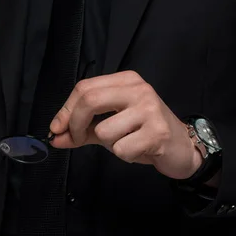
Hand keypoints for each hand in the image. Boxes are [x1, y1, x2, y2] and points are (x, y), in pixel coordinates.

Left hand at [49, 70, 201, 179]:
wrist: (181, 146)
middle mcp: (138, 89)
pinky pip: (121, 149)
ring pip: (104, 131)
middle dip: (75, 125)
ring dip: (108, 144)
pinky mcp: (157, 132)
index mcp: (125, 81)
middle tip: (76, 139)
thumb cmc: (142, 133)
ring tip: (126, 142)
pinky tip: (138, 149)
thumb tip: (54, 136)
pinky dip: (124, 155)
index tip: (57, 129)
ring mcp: (149, 109)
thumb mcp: (109, 126)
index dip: (65, 110)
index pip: (84, 88)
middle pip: (89, 101)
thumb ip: (81, 130)